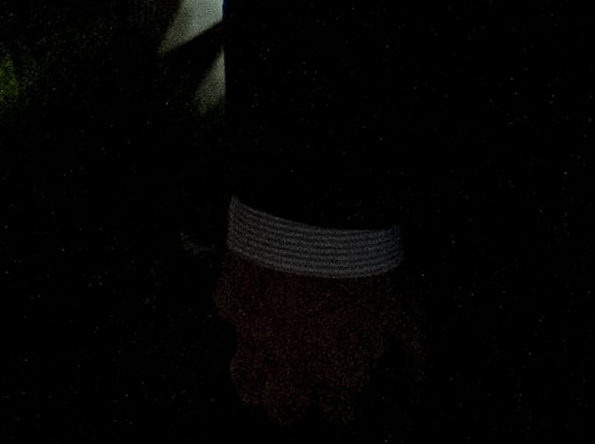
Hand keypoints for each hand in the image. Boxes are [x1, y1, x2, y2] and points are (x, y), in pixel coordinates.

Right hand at [216, 253, 421, 424]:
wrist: (311, 226)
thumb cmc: (361, 273)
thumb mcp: (402, 314)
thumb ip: (408, 350)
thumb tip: (415, 369)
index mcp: (338, 375)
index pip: (338, 417)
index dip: (343, 411)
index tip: (345, 400)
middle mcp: (291, 366)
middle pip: (282, 411)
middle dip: (292, 410)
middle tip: (300, 400)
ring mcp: (253, 338)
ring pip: (245, 381)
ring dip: (255, 385)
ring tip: (261, 383)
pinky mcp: (228, 305)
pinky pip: (231, 326)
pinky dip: (243, 326)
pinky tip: (253, 316)